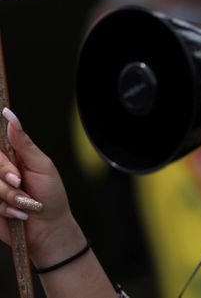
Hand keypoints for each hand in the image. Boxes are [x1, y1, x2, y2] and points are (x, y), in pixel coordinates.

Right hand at [0, 108, 83, 267]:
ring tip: (26, 203)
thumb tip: (11, 117)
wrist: (49, 228)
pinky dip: (5, 209)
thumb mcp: (42, 166)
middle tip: (21, 183)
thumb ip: (23, 143)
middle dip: (7, 178)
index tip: (16, 173)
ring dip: (9, 196)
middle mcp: (1, 172)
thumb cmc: (51, 196)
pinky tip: (18, 213)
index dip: (3, 161)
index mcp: (14, 157)